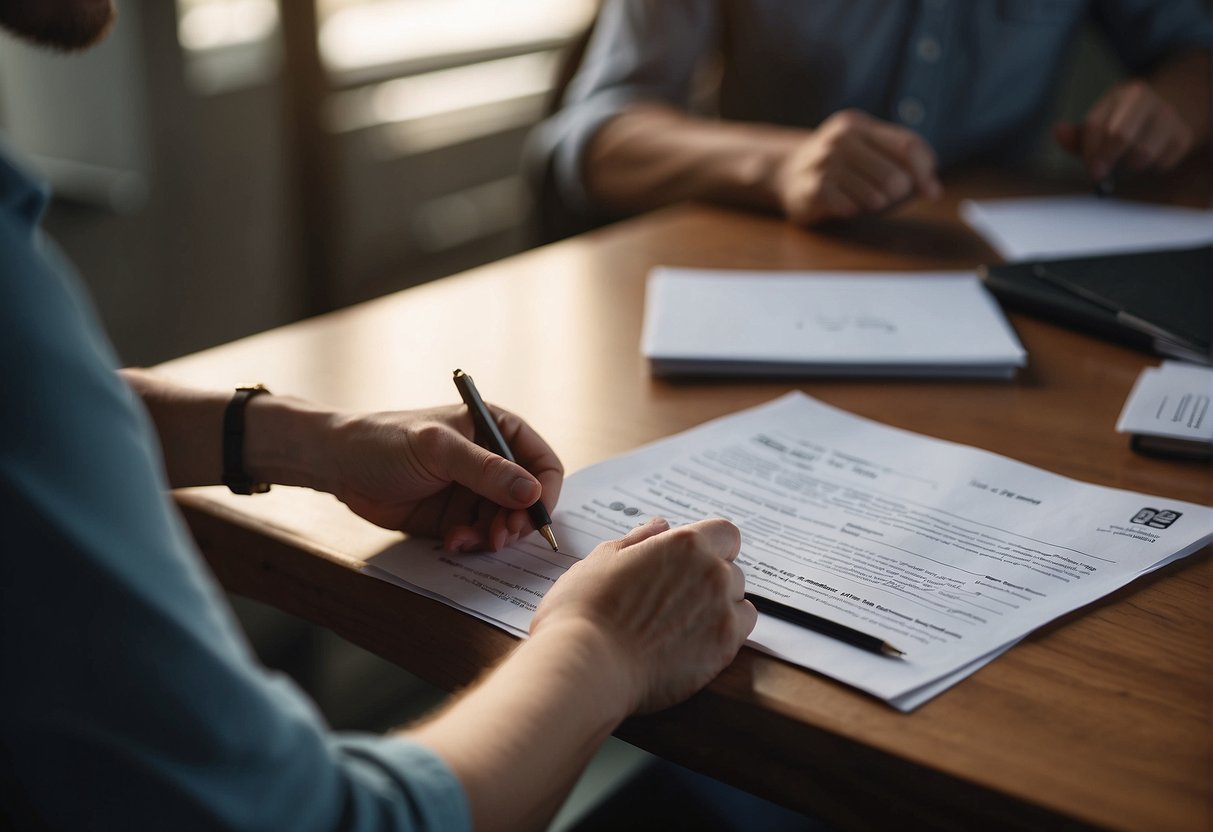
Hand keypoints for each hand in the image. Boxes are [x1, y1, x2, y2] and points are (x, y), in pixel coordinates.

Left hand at [323, 405, 562, 551]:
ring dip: (490, 537)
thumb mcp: (438, 450)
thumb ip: (486, 470)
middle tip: (498, 539)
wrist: (336, 464)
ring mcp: (473, 492)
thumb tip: (531, 492)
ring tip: (463, 540)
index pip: (542, 463)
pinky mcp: (454, 517)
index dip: (545, 492)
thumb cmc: (384, 440)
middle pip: (527, 500)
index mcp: (497, 430)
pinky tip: (451, 542)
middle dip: (516, 522)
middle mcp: (491, 461)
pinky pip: (478, 538)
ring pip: (504, 524)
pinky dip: (470, 544)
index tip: (533, 517)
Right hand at [530, 517, 755, 713]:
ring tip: (682, 623)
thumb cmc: (585, 609)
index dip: (711, 545)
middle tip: (676, 597)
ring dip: (720, 607)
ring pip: (739, 602)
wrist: (587, 664)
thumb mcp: (603, 558)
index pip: (725, 534)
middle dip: (711, 579)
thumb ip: (639, 539)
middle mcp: (713, 574)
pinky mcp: (724, 650)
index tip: (693, 560)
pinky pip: (740, 633)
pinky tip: (691, 643)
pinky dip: (723, 635)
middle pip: (732, 569)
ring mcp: (722, 613)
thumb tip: (660, 526)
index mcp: (686, 544)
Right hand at [774, 109, 941, 225]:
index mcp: (857, 124)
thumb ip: (900, 162)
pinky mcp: (814, 190)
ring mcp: (825, 163)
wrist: (783, 172)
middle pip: (896, 176)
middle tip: (888, 198)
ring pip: (877, 197)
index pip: (908, 145)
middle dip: (900, 195)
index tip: (930, 191)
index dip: (925, 171)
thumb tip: (933, 190)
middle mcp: (840, 138)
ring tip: (862, 199)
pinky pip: (853, 209)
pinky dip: (854, 212)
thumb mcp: (865, 150)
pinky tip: (843, 203)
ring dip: (876, 206)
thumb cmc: (837, 165)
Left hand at [1055, 79, 1195, 181]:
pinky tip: (1151, 156)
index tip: (1091, 170)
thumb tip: (1057, 132)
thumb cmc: (1124, 121)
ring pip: (1142, 154)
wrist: (1173, 108)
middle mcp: (1147, 100)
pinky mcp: (1184, 136)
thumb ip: (1077, 134)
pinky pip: (1162, 163)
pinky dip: (1152, 167)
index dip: (1090, 151)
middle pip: (1120, 136)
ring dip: (1130, 165)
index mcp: (1123, 94)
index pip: (1097, 126)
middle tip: (1099, 175)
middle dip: (1106, 159)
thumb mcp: (1100, 121)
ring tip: (1128, 159)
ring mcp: (1169, 116)